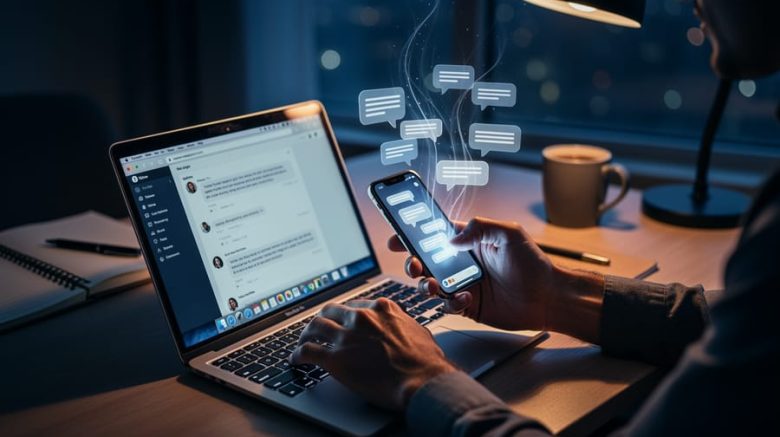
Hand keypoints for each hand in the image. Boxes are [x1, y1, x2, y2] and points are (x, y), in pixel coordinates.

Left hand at [290, 298, 455, 410]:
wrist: (422, 379)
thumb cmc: (426, 360)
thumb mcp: (418, 330)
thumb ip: (402, 324)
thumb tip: (402, 328)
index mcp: (381, 308)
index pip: (354, 305)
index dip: (345, 314)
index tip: (342, 319)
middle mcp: (360, 318)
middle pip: (331, 311)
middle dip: (322, 318)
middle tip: (318, 326)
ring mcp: (346, 337)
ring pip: (315, 326)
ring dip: (306, 334)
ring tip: (302, 341)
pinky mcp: (335, 359)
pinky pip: (307, 351)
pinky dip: (297, 355)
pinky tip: (295, 360)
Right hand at [390, 217, 558, 331]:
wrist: (548, 297)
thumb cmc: (532, 263)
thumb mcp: (508, 233)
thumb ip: (480, 227)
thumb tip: (452, 238)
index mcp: (468, 242)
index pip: (434, 235)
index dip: (413, 235)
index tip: (398, 237)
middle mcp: (462, 263)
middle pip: (425, 261)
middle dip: (413, 263)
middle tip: (414, 266)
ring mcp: (463, 285)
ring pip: (431, 285)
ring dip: (426, 285)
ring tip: (434, 285)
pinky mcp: (468, 306)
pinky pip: (448, 305)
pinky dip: (451, 302)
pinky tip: (465, 298)